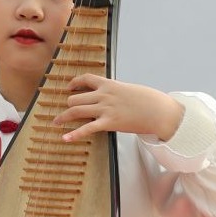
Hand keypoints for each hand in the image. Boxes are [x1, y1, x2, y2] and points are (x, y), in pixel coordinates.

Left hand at [55, 76, 182, 142]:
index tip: (68, 87)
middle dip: (68, 105)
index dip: (74, 83)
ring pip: (75, 110)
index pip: (86, 78)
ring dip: (63, 117)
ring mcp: (105, 109)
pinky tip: (65, 138)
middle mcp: (103, 95)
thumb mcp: (129, 90)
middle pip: (75, 98)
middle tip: (65, 112)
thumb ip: (116, 91)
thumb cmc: (148, 101)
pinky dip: (74, 134)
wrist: (159, 111)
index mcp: (109, 84)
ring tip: (57, 122)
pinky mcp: (109, 123)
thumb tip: (111, 95)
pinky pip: (86, 129)